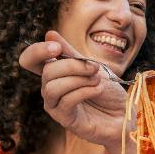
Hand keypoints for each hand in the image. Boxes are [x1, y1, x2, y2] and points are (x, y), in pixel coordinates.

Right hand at [18, 31, 129, 146]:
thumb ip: (71, 54)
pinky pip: (65, 101)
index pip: (30, 60)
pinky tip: (97, 90)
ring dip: (78, 80)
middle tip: (95, 68)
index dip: (37, 51)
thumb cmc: (109, 92)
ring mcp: (55, 105)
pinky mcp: (64, 119)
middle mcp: (50, 88)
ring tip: (97, 80)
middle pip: (47, 71)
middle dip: (73, 66)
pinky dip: (84, 91)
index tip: (58, 48)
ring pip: (52, 87)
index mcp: (55, 73)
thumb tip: (49, 34)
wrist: (124, 115)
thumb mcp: (93, 67)